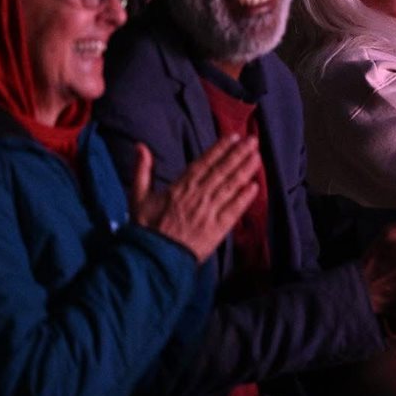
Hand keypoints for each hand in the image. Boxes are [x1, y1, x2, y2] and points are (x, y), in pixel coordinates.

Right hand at [130, 135, 261, 262]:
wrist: (151, 259)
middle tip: (254, 140)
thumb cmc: (145, 229)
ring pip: (231, 186)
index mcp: (180, 187)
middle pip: (222, 171)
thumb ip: (142, 170)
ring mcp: (209, 212)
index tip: (235, 137)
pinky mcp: (217, 229)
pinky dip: (244, 198)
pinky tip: (255, 187)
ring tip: (258, 157)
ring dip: (245, 171)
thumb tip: (140, 146)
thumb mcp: (138, 196)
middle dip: (239, 154)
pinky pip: (233, 210)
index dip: (221, 148)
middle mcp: (197, 196)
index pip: (205, 162)